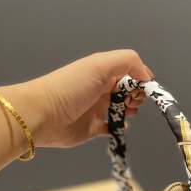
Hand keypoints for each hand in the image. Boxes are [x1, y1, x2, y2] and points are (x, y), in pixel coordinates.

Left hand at [29, 49, 152, 147]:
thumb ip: (128, 62)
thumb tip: (147, 75)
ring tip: (126, 112)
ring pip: (122, 110)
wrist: (43, 115)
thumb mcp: (100, 64)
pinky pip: (112, 128)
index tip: (143, 89)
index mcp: (102, 71)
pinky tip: (120, 126)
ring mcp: (96, 109)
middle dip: (136, 97)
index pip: (130, 73)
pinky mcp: (92, 128)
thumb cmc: (70, 87)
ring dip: (129, 111)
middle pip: (128, 92)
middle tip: (130, 102)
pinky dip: (119, 128)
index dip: (140, 80)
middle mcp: (100, 89)